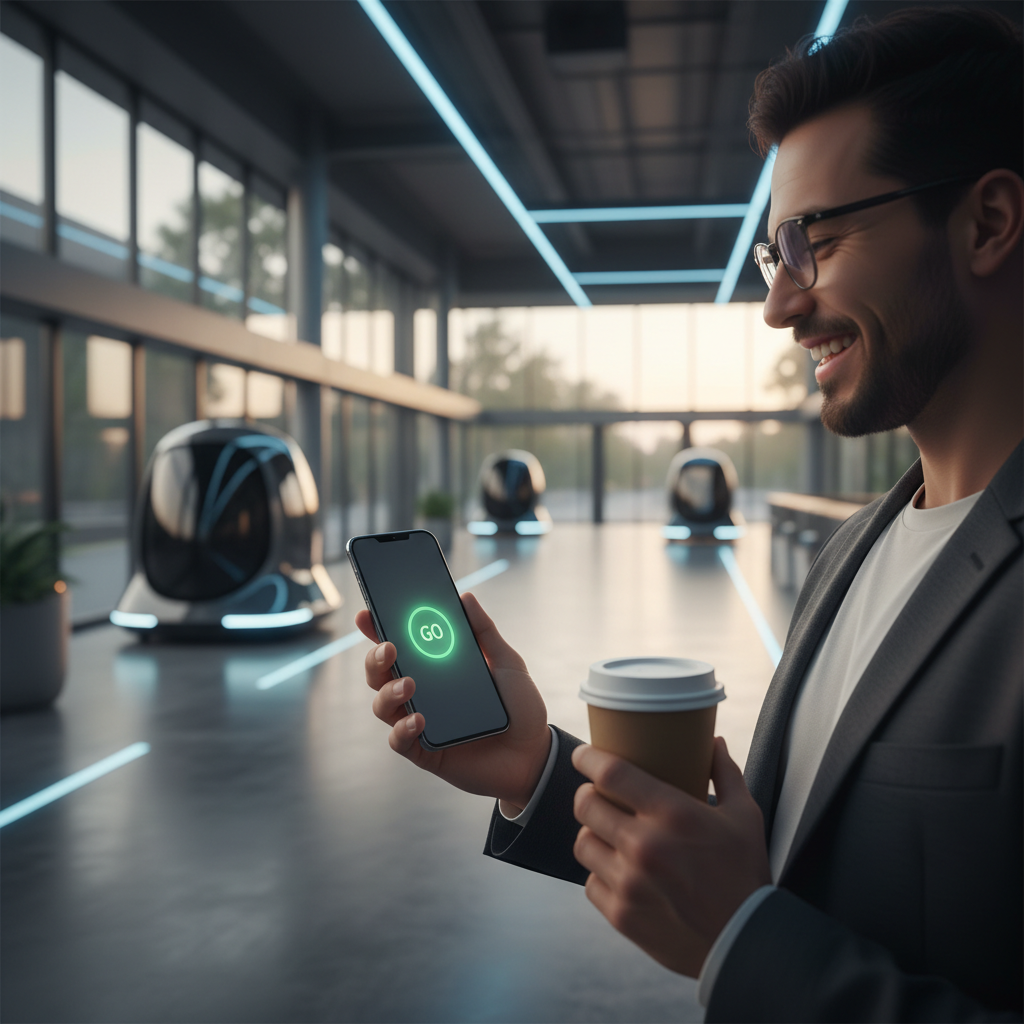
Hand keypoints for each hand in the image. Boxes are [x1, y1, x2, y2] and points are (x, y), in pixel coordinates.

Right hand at [356, 593, 550, 811]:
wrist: (534, 753)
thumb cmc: (519, 706)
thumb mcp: (506, 663)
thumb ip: (484, 632)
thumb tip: (464, 597)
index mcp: (435, 668)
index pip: (399, 645)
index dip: (377, 630)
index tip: (367, 614)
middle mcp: (421, 693)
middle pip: (380, 673)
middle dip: (376, 658)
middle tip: (389, 648)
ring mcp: (419, 722)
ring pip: (382, 705)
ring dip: (388, 691)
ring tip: (409, 684)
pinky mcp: (425, 752)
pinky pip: (399, 740)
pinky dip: (403, 729)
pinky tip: (418, 719)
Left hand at [571, 737, 770, 977]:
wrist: (746, 945)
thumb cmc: (746, 874)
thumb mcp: (745, 817)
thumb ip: (725, 774)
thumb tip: (713, 741)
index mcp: (673, 814)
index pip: (611, 773)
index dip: (588, 758)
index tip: (583, 755)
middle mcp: (645, 846)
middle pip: (585, 804)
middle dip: (587, 794)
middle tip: (598, 795)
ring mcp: (630, 883)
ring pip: (582, 843)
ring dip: (592, 833)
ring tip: (606, 833)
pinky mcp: (622, 915)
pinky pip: (590, 883)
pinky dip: (600, 874)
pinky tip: (617, 870)